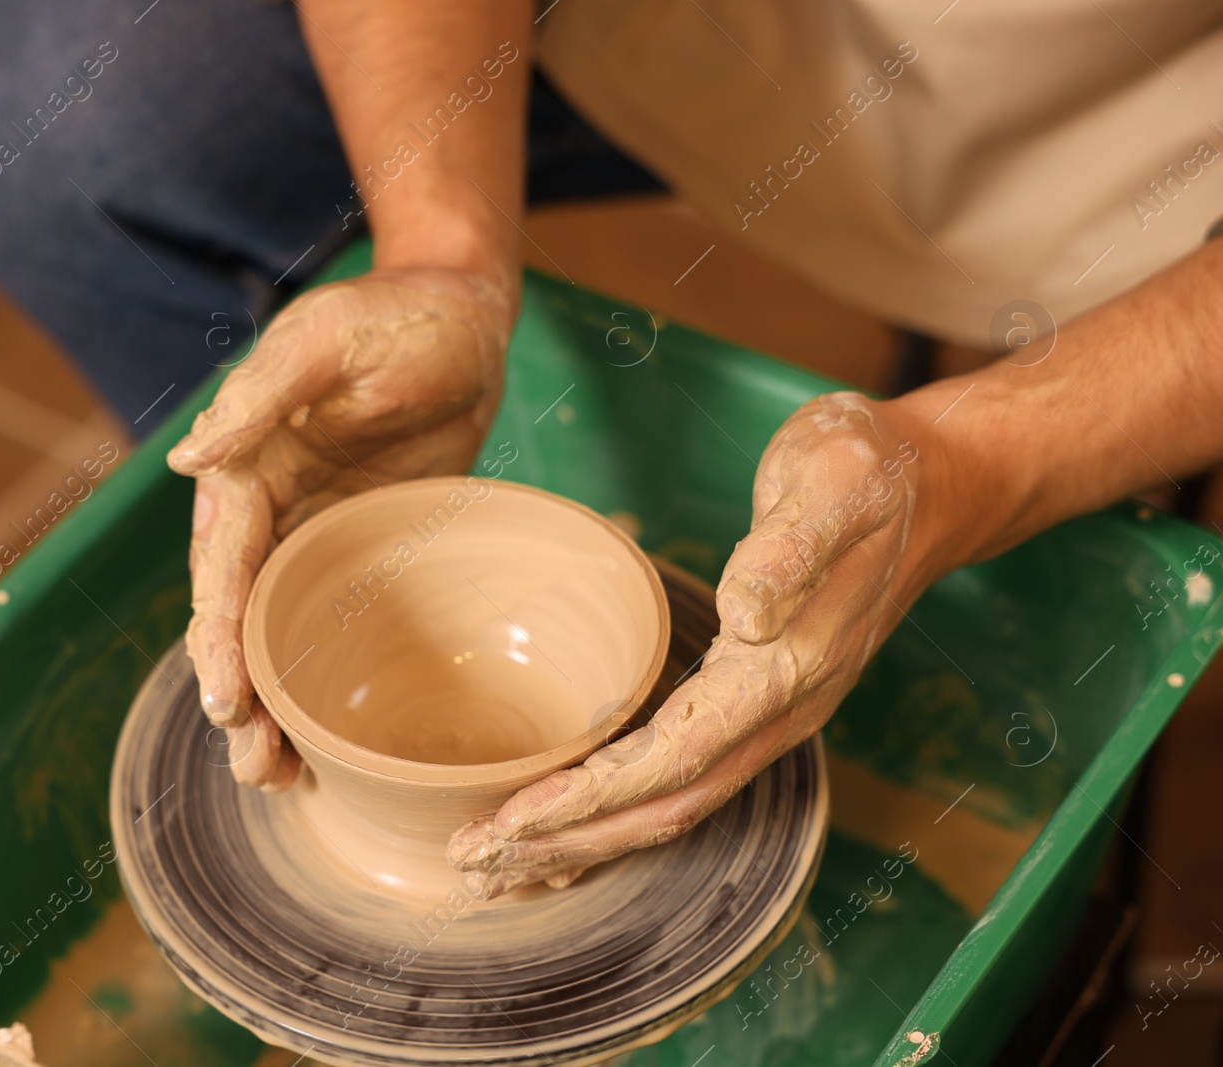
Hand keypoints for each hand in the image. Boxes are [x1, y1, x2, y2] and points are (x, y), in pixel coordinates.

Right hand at [168, 267, 513, 789]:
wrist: (460, 317)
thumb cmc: (391, 318)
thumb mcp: (323, 342)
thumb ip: (259, 399)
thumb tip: (190, 462)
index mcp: (246, 471)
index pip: (223, 568)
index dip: (221, 639)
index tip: (229, 703)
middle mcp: (270, 515)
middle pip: (241, 621)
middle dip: (240, 696)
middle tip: (259, 767)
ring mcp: (317, 540)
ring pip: (280, 638)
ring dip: (276, 708)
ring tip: (281, 779)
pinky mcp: (364, 554)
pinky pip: (337, 627)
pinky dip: (326, 683)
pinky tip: (331, 742)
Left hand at [448, 391, 954, 894]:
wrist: (933, 486)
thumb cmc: (868, 473)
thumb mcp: (832, 480)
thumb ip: (791, 546)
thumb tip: (746, 610)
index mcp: (786, 670)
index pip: (673, 762)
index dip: (590, 800)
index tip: (512, 822)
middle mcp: (780, 713)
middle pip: (663, 810)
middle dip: (568, 843)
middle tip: (475, 863)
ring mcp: (772, 717)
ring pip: (672, 808)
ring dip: (586, 842)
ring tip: (504, 864)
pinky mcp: (756, 703)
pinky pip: (682, 780)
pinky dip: (618, 816)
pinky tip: (571, 826)